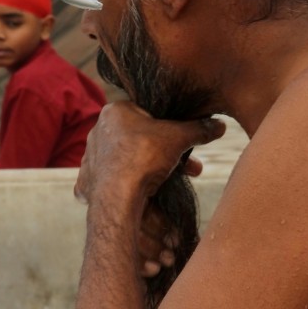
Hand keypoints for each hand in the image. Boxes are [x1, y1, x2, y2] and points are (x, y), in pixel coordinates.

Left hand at [74, 101, 225, 205]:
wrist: (118, 197)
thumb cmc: (145, 157)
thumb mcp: (179, 137)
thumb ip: (199, 129)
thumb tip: (220, 125)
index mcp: (114, 111)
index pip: (147, 114)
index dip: (170, 128)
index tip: (184, 142)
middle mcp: (98, 131)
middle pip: (140, 139)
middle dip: (166, 153)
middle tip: (188, 166)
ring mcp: (90, 158)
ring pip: (128, 159)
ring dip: (151, 168)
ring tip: (172, 180)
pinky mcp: (87, 182)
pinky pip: (111, 180)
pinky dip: (127, 184)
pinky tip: (143, 191)